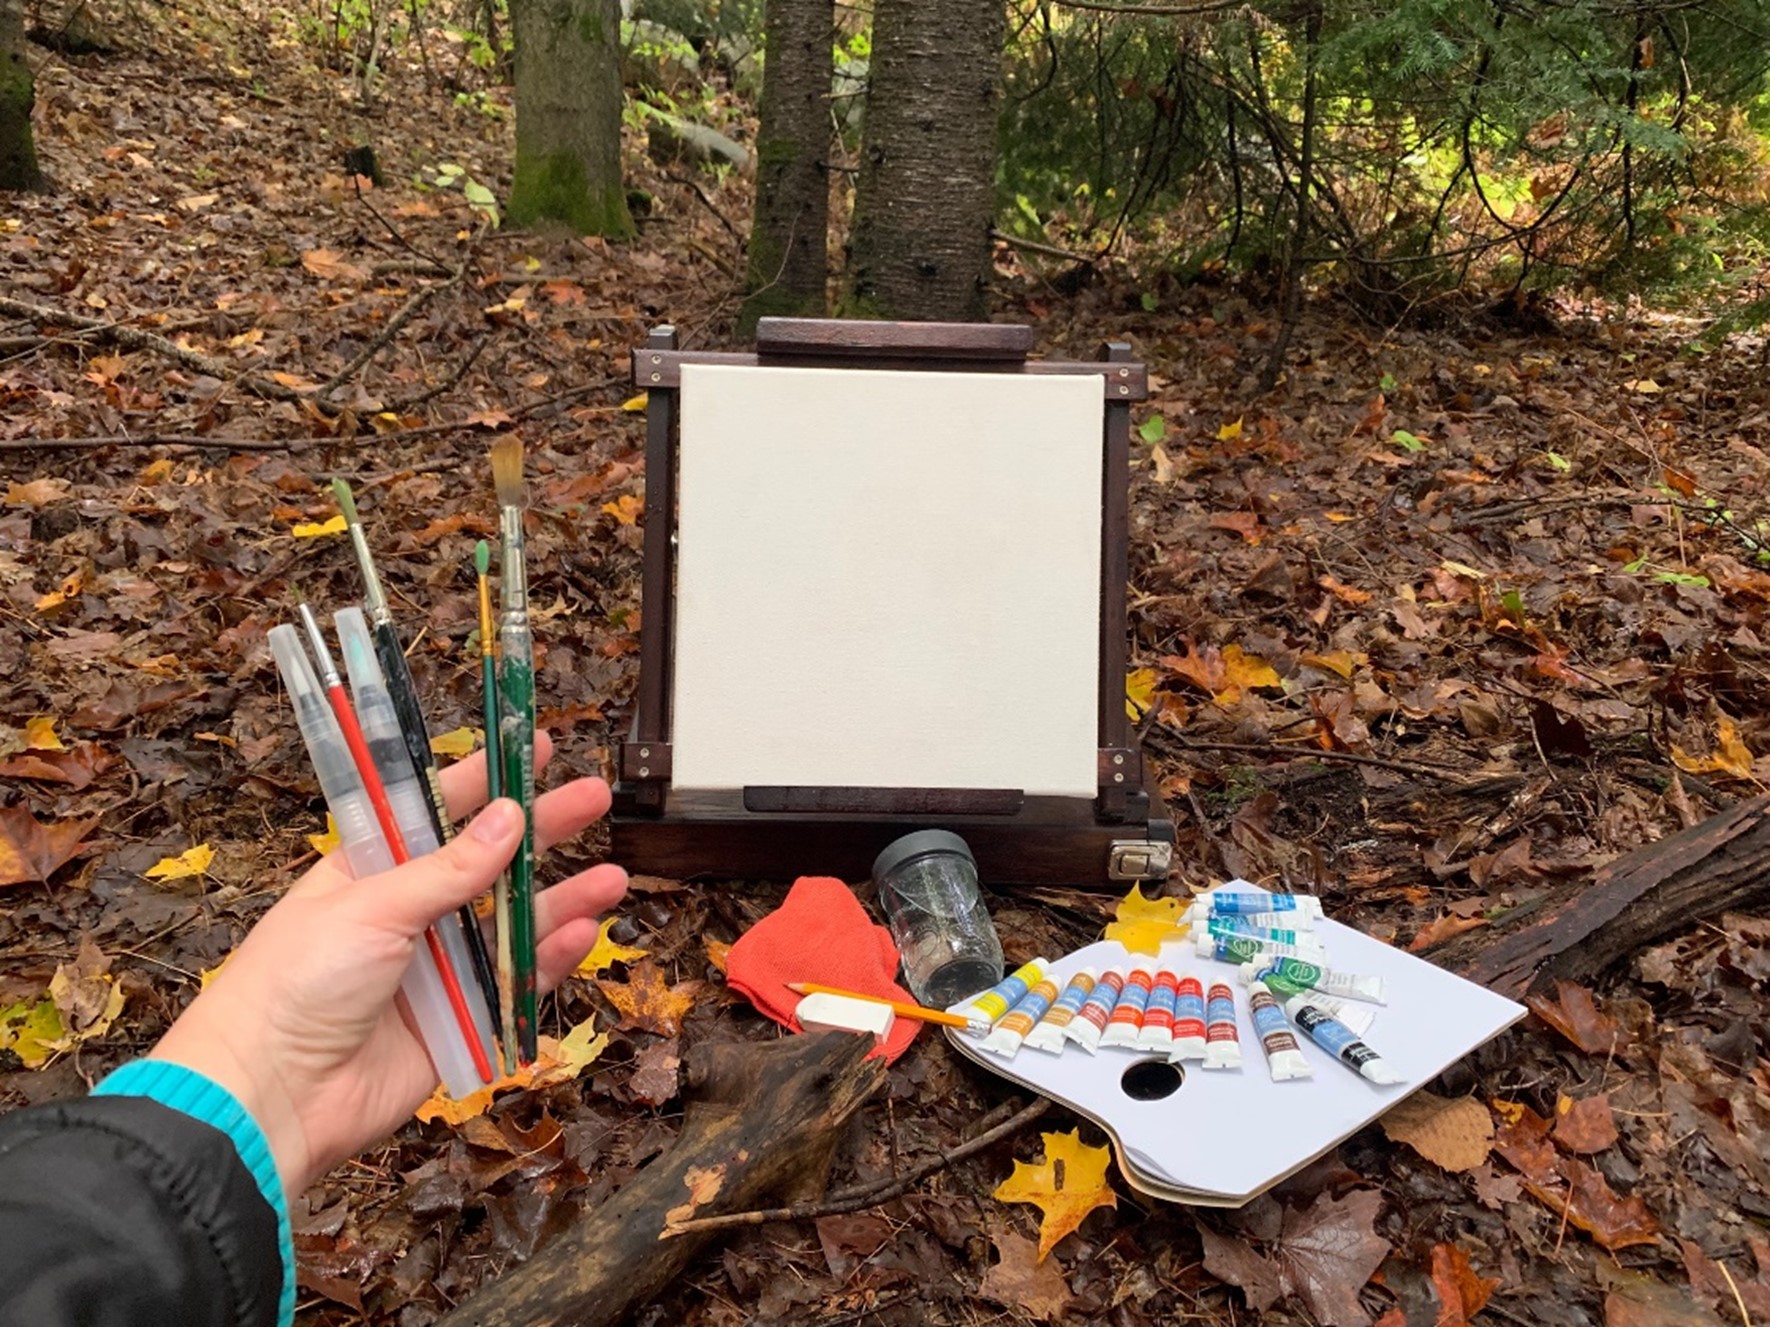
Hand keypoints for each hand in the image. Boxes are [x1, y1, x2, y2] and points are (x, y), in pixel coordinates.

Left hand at [149, 731, 627, 1196]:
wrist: (271, 1097)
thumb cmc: (292, 987)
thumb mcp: (370, 907)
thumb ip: (448, 869)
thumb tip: (507, 817)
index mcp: (370, 873)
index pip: (437, 813)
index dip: (485, 780)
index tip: (531, 749)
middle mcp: (407, 916)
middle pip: (488, 864)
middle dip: (542, 833)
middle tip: (593, 801)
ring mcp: (436, 970)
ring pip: (512, 925)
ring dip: (560, 900)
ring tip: (612, 879)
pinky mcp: (457, 1022)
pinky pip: (515, 985)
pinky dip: (550, 960)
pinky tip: (583, 933)